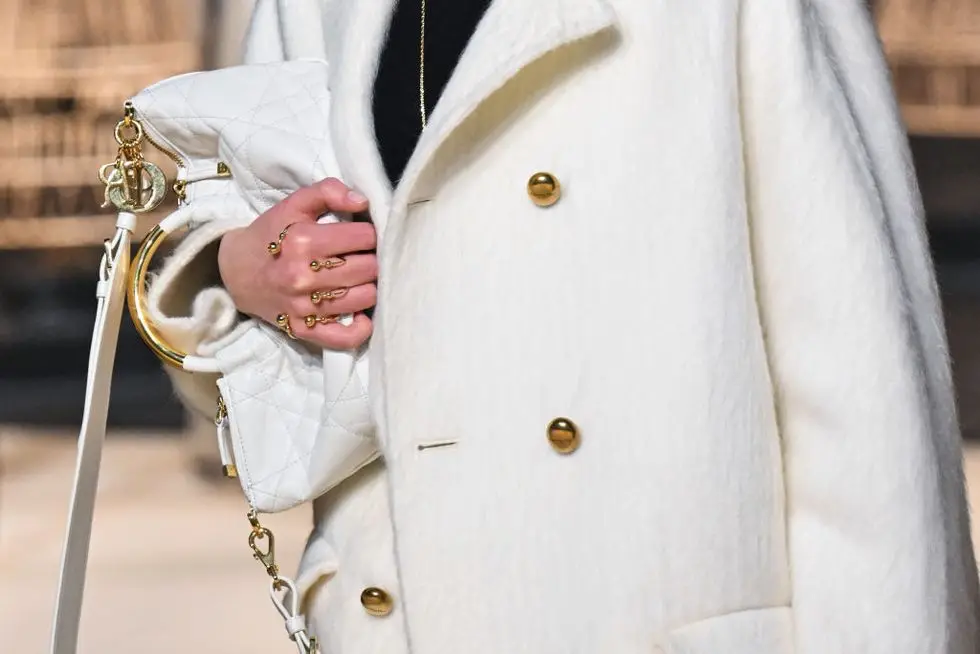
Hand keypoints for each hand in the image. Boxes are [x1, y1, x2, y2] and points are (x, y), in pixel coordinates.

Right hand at [217, 178, 376, 348]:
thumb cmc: (270, 235)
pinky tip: (361, 314)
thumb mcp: (293, 204)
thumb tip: (362, 201)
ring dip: (370, 286)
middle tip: (362, 256)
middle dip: (372, 258)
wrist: (235, 272)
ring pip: (365, 298)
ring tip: (360, 278)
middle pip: (369, 267)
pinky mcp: (303, 330)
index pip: (364, 236)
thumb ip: (327, 191)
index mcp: (303, 242)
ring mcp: (304, 307)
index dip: (369, 233)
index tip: (361, 235)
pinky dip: (360, 327)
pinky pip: (345, 337)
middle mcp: (304, 276)